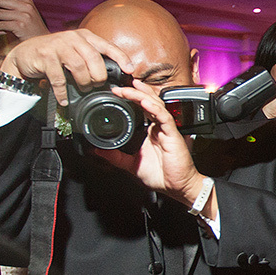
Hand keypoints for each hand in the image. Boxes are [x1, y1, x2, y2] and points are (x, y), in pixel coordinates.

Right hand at [0, 29, 133, 104]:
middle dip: (98, 76)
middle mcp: (73, 38)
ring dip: (83, 82)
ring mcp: (58, 46)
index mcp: (85, 36)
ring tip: (83, 89)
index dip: (121, 58)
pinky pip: (59, 78)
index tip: (130, 70)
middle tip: (96, 85)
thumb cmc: (55, 56)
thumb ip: (91, 59)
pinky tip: (64, 99)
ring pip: (79, 67)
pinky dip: (63, 92)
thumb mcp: (75, 52)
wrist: (24, 55)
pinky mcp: (45, 56)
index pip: (107, 46)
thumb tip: (112, 76)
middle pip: (95, 59)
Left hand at [97, 81, 203, 204]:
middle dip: (135, 91)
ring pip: (156, 105)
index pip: (144, 107)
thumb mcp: (131, 165)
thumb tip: (98, 152)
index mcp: (153, 130)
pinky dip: (155, 109)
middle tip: (119, 87)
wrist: (177, 187)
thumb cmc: (161, 176)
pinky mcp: (174, 134)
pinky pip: (165, 117)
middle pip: (149, 101)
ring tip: (129, 89)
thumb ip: (116, 157)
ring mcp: (167, 129)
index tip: (118, 92)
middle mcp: (160, 127)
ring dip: (142, 95)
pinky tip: (145, 102)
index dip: (133, 97)